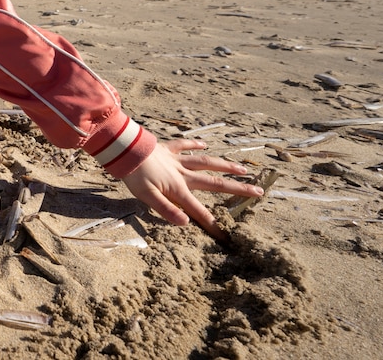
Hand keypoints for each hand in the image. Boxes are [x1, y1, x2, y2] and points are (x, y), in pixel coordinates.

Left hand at [120, 139, 262, 235]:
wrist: (123, 150)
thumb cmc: (133, 175)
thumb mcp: (146, 197)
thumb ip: (166, 210)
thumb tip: (186, 223)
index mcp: (178, 189)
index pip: (199, 212)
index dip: (213, 225)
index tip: (227, 237)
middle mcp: (183, 174)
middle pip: (215, 183)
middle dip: (237, 189)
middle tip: (258, 192)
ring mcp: (177, 160)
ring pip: (206, 162)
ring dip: (225, 166)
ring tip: (243, 168)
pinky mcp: (167, 149)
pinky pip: (184, 146)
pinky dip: (194, 145)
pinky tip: (204, 145)